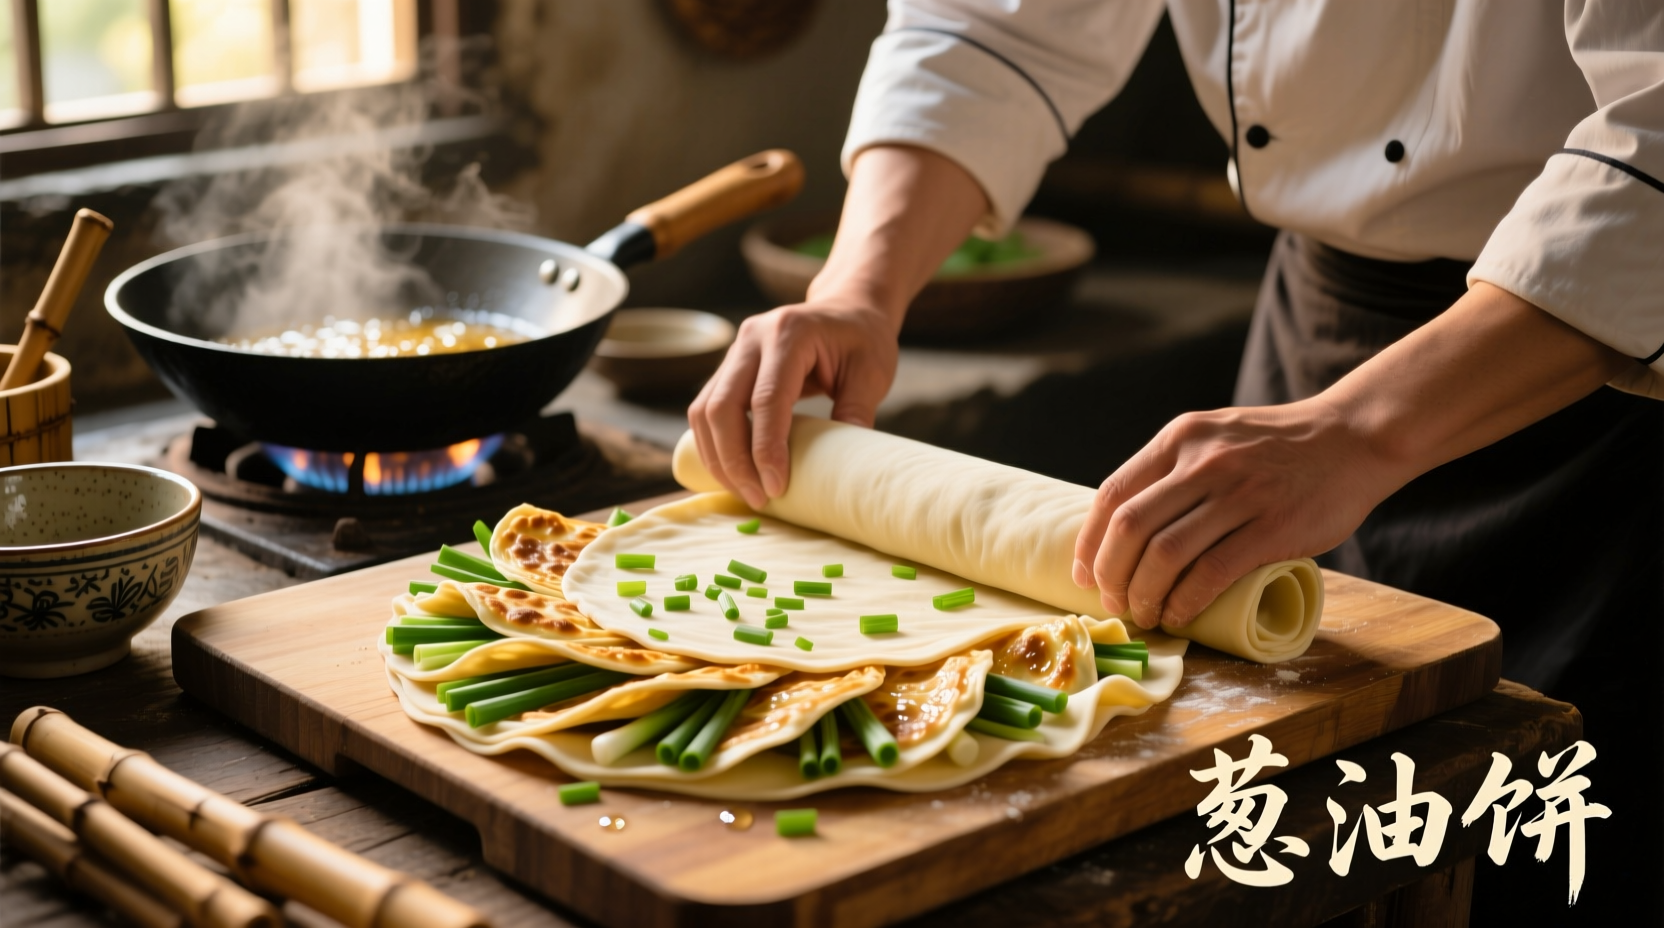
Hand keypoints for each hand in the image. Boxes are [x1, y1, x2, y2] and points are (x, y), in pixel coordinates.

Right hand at [686, 144, 988, 508]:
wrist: (846, 308)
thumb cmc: (863, 339)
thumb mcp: (873, 372)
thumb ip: (857, 412)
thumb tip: (843, 467)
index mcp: (789, 333)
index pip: (766, 399)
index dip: (766, 448)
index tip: (776, 487)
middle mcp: (752, 338)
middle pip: (721, 407)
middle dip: (734, 460)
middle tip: (758, 497)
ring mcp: (735, 352)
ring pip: (704, 411)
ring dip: (719, 458)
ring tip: (746, 492)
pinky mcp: (728, 368)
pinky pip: (707, 411)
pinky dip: (715, 446)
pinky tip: (734, 472)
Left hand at [1069, 282, 1630, 629]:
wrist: (1353, 438)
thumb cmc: (1277, 448)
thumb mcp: (1215, 437)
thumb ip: (1174, 471)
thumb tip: (1126, 531)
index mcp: (1180, 438)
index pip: (1113, 495)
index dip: (1090, 543)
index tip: (1086, 575)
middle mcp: (1202, 461)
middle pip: (1130, 529)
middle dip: (1112, 577)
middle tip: (1117, 603)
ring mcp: (1237, 493)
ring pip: (1165, 554)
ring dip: (1145, 595)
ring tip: (1146, 614)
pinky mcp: (1271, 526)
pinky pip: (1211, 572)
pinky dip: (1186, 601)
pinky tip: (1180, 616)